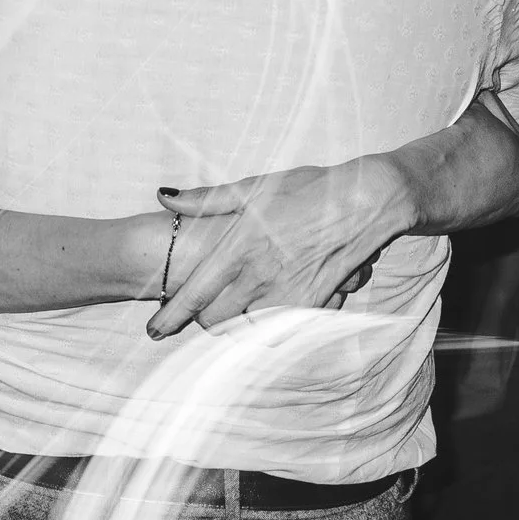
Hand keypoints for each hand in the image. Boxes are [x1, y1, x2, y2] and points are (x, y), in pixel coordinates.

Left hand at [145, 158, 411, 338]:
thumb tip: (164, 198)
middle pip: (215, 321)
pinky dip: (268, 329)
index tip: (154, 330)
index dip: (170, 317)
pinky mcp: (312, 306)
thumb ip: (207, 199)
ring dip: (234, 327)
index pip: (194, 293)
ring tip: (233, 313)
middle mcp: (260, 275)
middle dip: (203, 320)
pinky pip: (279, 332)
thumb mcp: (254, 187)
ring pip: (245, 332)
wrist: (364, 201)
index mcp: (240, 245)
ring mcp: (287, 294)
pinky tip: (267, 314)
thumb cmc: (307, 189)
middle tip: (201, 310)